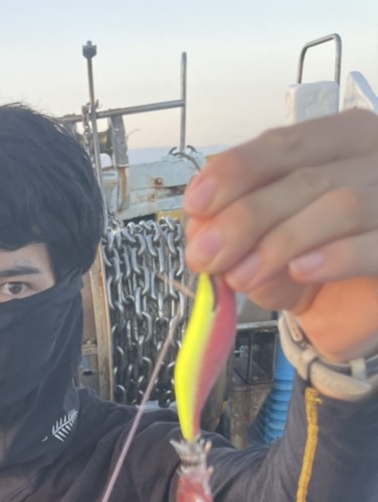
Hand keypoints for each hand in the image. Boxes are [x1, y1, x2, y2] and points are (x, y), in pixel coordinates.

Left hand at [183, 109, 377, 361]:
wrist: (364, 306)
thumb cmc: (319, 263)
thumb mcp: (271, 243)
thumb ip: (241, 232)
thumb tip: (203, 233)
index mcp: (340, 140)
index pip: (283, 144)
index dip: (236, 171)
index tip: (195, 204)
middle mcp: (374, 156)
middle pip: (304, 176)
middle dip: (245, 217)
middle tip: (206, 255)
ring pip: (341, 205)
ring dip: (281, 242)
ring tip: (241, 277)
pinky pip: (374, 244)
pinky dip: (334, 257)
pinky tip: (300, 270)